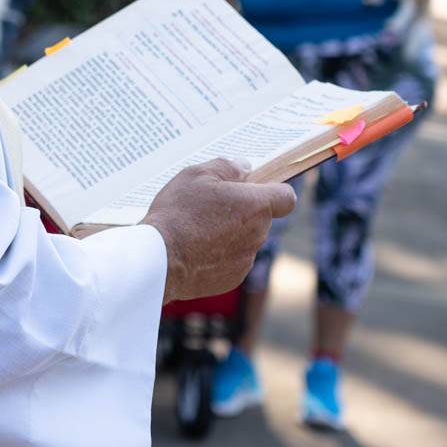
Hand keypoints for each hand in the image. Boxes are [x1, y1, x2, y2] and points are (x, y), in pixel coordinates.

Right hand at [140, 159, 296, 303]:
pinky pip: (232, 260)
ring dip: (230, 233)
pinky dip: (219, 254)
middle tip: (211, 205)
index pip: (286, 197)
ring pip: (245, 239)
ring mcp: (246, 259)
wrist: (160, 260)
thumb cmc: (178, 213)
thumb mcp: (196, 175)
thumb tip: (244, 168)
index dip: (274, 191)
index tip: (254, 188)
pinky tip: (195, 249)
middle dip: (242, 210)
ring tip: (197, 228)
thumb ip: (226, 167)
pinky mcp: (233, 278)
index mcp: (256, 205)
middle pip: (260, 218)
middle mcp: (258, 234)